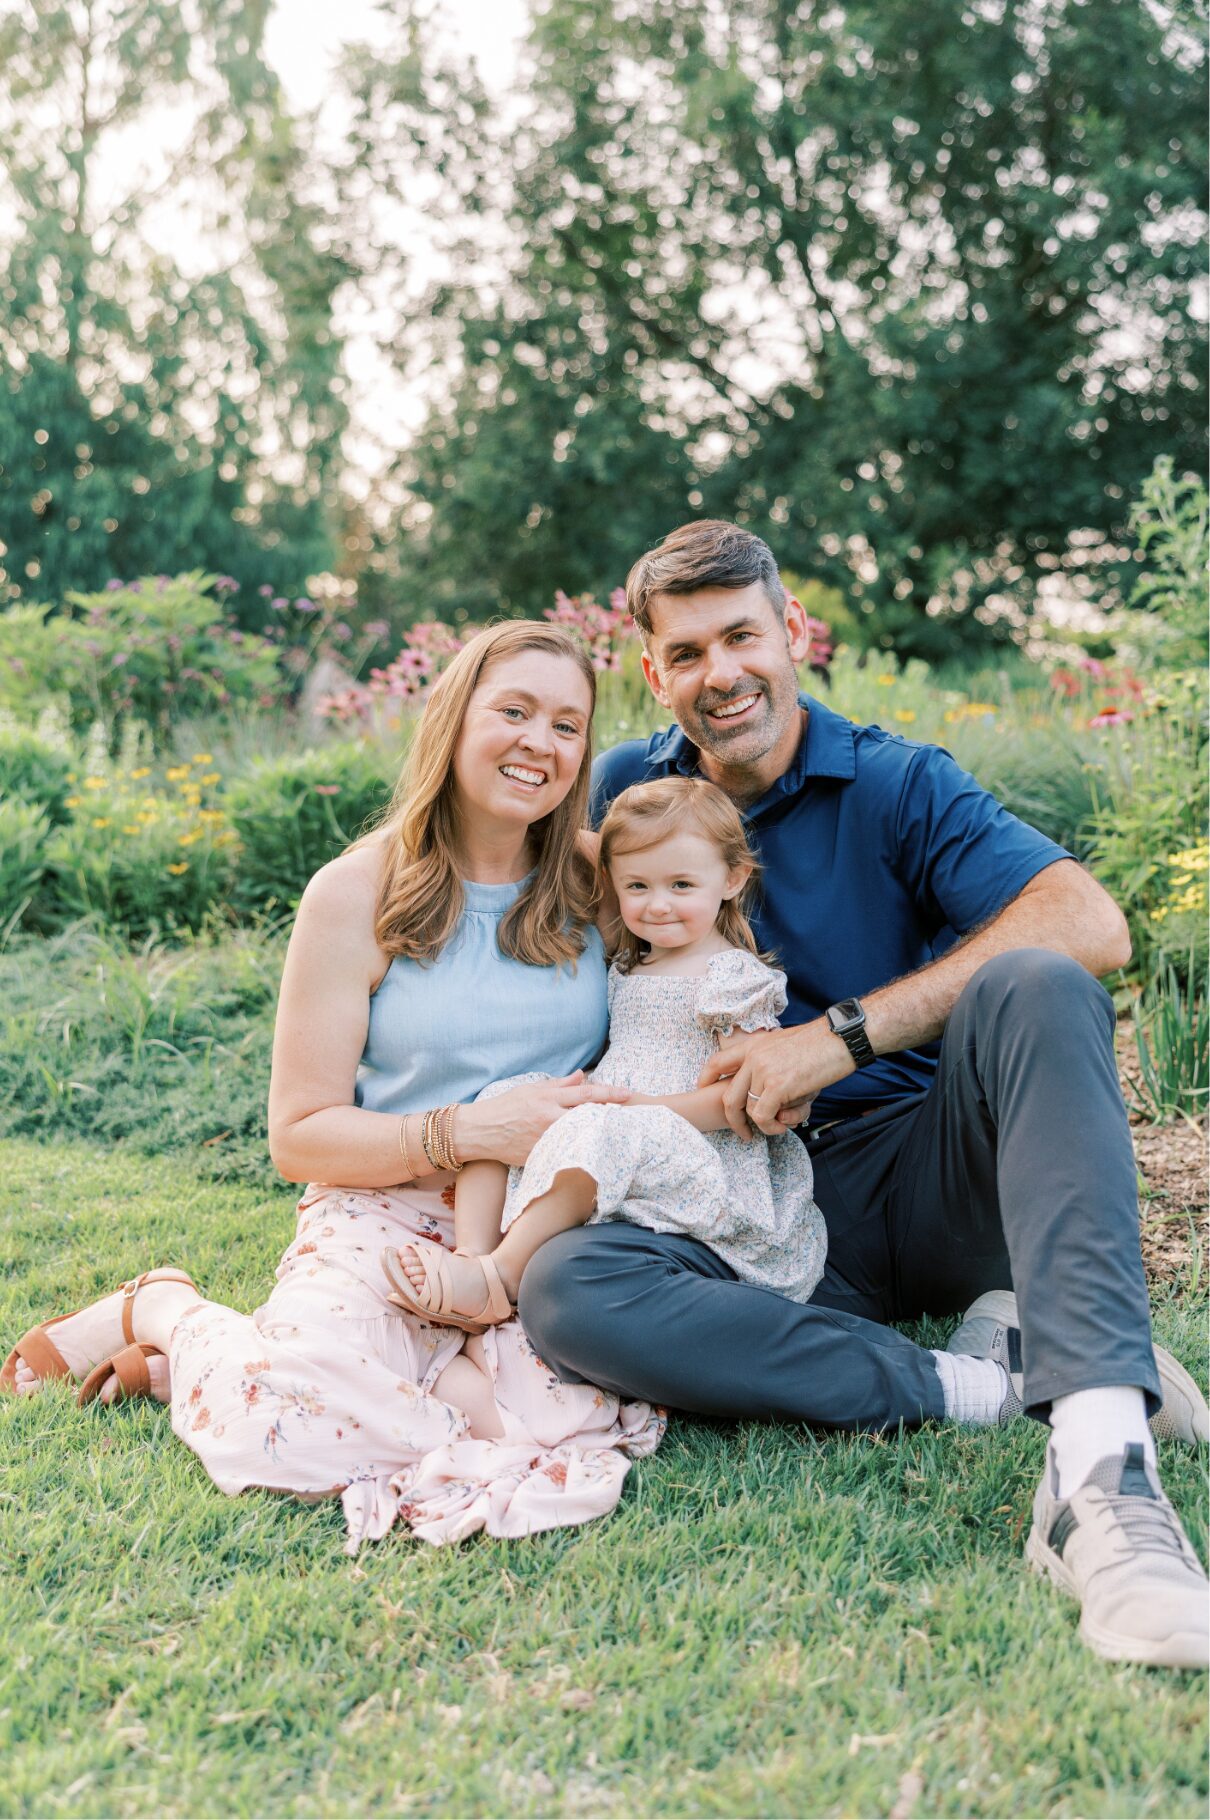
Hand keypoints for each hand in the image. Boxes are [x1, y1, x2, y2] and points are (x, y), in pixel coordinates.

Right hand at [457, 1071, 630, 1166]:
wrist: (480, 1131)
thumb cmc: (505, 1107)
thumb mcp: (531, 1089)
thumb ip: (559, 1084)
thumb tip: (583, 1076)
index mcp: (548, 1098)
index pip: (587, 1094)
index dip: (610, 1094)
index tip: (628, 1094)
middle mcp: (550, 1118)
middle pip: (590, 1117)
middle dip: (611, 1116)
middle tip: (631, 1116)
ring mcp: (546, 1139)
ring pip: (581, 1136)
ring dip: (599, 1133)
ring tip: (616, 1132)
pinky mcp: (541, 1155)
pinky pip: (566, 1152)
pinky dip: (580, 1149)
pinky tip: (592, 1149)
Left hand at [697, 1023, 853, 1135]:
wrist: (841, 1039)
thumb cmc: (821, 1047)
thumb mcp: (786, 1050)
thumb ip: (771, 1071)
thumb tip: (772, 1104)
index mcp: (754, 1045)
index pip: (718, 1062)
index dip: (706, 1079)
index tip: (703, 1091)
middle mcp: (753, 1057)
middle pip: (728, 1097)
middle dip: (735, 1121)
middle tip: (745, 1135)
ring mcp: (763, 1071)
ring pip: (750, 1111)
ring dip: (766, 1125)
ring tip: (785, 1124)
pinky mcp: (777, 1086)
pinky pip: (763, 1117)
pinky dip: (772, 1127)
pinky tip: (786, 1124)